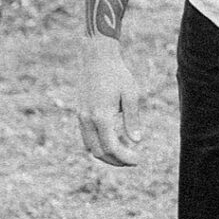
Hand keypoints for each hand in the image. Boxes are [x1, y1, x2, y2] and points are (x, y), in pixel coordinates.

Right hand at [78, 35, 143, 166]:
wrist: (96, 57)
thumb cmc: (117, 74)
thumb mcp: (130, 95)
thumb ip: (132, 119)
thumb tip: (136, 141)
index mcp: (101, 116)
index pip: (112, 147)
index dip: (125, 157)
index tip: (138, 159)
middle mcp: (87, 119)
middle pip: (99, 152)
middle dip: (116, 160)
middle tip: (132, 160)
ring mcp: (80, 117)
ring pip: (90, 147)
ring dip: (106, 154)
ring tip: (124, 153)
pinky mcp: (79, 113)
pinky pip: (86, 137)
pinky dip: (99, 144)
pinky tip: (114, 140)